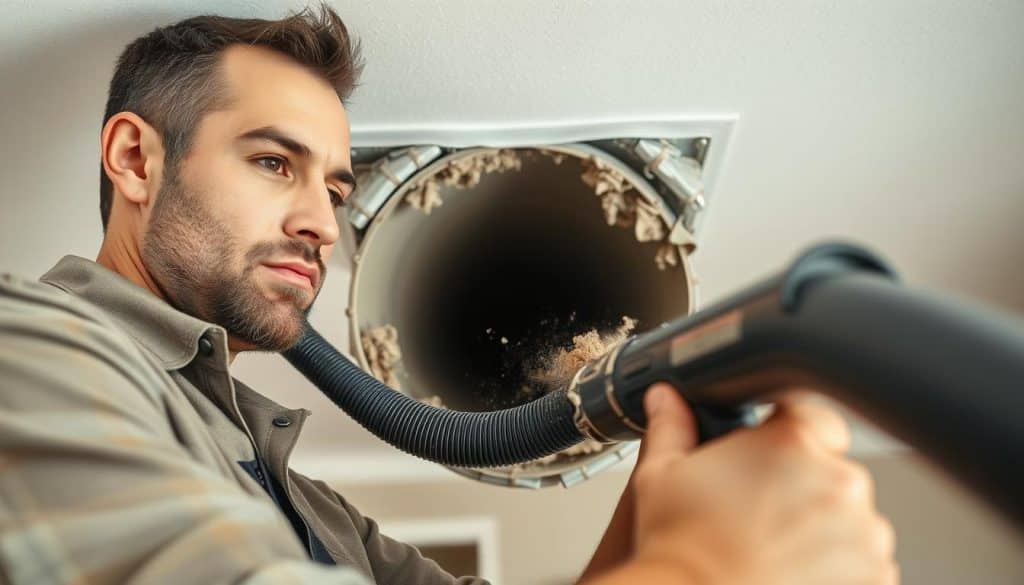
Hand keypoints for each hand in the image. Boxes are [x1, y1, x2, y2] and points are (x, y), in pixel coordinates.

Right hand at [585, 383, 898, 584]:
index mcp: (793, 443)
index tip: (769, 450)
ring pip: (849, 517)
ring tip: (772, 547)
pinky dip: (836, 567)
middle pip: (830, 468)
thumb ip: (672, 425)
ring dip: (822, 527)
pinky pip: (863, 562)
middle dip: (800, 483)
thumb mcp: (660, 475)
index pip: (812, 413)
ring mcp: (865, 535)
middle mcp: (839, 483)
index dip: (786, 430)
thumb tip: (666, 397)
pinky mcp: (876, 576)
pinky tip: (791, 571)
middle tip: (757, 509)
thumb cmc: (681, 550)